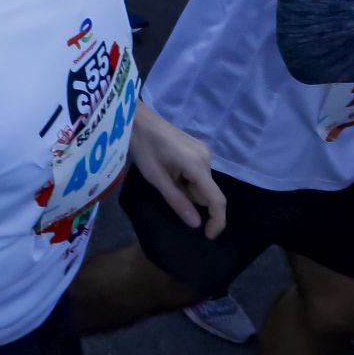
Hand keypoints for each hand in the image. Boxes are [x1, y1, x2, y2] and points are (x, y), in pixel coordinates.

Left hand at [131, 109, 225, 238]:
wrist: (137, 119)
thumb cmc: (143, 147)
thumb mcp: (156, 178)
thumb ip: (177, 201)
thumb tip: (196, 223)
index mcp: (198, 165)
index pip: (217, 200)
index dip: (217, 221)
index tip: (208, 235)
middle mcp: (207, 158)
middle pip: (207, 192)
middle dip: (191, 198)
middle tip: (165, 187)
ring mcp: (204, 151)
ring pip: (202, 183)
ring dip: (187, 188)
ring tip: (165, 175)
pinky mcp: (198, 148)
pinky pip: (198, 173)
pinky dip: (187, 178)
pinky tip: (170, 169)